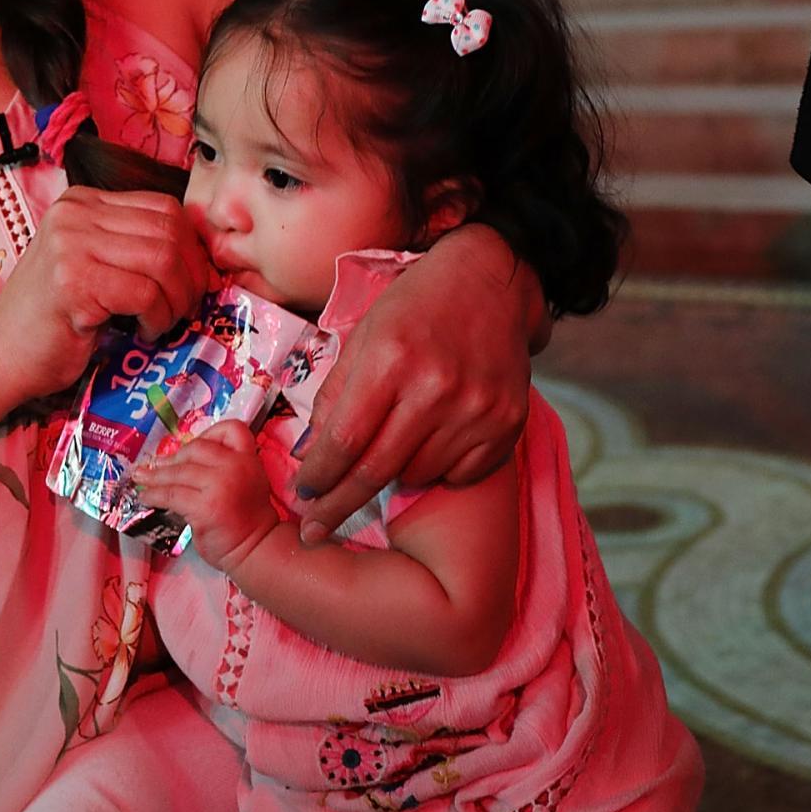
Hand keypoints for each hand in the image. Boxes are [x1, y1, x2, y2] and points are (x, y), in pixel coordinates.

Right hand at [0, 186, 213, 400]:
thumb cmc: (52, 318)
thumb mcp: (91, 265)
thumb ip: (131, 248)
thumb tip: (201, 257)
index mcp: (81, 202)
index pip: (163, 207)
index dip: (191, 248)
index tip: (194, 282)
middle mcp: (74, 214)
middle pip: (169, 230)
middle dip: (191, 275)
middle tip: (185, 308)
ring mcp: (71, 245)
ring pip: (163, 260)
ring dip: (176, 300)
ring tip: (162, 322)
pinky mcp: (73, 282)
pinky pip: (145, 293)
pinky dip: (157, 318)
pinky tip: (143, 333)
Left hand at [130, 421, 277, 574]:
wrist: (255, 548)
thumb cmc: (245, 519)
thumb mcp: (244, 482)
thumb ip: (221, 467)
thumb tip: (176, 461)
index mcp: (248, 459)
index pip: (231, 429)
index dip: (209, 433)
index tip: (191, 446)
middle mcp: (236, 467)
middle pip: (196, 448)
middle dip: (174, 457)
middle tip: (157, 465)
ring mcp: (220, 486)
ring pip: (179, 472)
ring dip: (155, 476)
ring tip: (140, 477)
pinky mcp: (205, 507)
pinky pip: (171, 494)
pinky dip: (153, 495)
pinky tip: (146, 497)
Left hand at [289, 226, 536, 542]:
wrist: (491, 283)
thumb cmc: (414, 307)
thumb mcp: (363, 335)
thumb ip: (336, 394)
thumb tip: (311, 454)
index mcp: (391, 359)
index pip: (345, 440)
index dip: (319, 476)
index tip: (302, 497)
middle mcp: (436, 388)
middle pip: (377, 470)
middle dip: (338, 504)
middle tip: (314, 529)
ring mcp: (477, 409)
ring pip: (418, 476)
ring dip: (394, 476)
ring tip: (392, 447)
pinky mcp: (508, 423)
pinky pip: (461, 475)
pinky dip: (439, 472)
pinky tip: (433, 443)